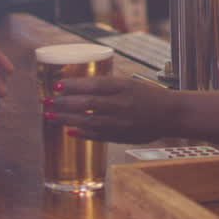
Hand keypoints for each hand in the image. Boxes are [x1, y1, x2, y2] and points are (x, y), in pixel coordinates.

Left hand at [46, 76, 182, 143]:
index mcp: (123, 87)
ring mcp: (121, 122)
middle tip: (47, 102)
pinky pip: (98, 135)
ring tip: (51, 116)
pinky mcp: (122, 135)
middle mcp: (121, 104)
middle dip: (64, 103)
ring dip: (67, 119)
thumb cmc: (149, 96)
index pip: (94, 85)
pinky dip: (82, 133)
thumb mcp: (129, 83)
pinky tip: (69, 131)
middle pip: (88, 104)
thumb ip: (107, 87)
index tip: (56, 85)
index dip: (73, 85)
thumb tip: (78, 87)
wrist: (171, 114)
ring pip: (89, 121)